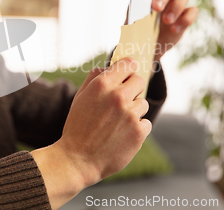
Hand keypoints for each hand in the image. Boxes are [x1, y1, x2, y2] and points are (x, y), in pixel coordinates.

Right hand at [32, 58, 150, 208]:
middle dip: (132, 88)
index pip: (128, 64)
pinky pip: (146, 122)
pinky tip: (122, 134)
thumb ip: (94, 79)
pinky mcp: (139, 132)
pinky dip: (137, 128)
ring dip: (134, 110)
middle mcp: (118, 96)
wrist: (78, 159)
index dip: (128, 68)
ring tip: (117, 123)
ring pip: (143, 103)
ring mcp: (130, 114)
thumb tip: (106, 67)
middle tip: (122, 101)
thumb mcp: (80, 98)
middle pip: (140, 81)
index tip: (128, 73)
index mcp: (102, 84)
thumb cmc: (77, 127)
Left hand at [125, 0, 197, 60]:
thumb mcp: (132, 22)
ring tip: (166, 21)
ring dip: (177, 5)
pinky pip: (192, 11)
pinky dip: (185, 19)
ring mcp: (176, 2)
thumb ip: (136, 16)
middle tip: (156, 8)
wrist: (145, 45)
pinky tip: (173, 29)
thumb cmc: (137, 30)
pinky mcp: (185, 15)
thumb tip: (140, 14)